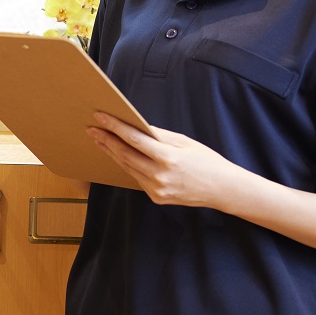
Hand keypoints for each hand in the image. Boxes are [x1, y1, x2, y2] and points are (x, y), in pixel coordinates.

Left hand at [86, 112, 239, 209]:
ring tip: (100, 140)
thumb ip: (159, 136)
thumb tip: (137, 126)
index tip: (101, 117)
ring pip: (128, 167)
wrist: (222, 190)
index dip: (115, 127)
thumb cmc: (207, 161)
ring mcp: (157, 189)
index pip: (134, 140)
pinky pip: (137, 178)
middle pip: (125, 155)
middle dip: (107, 140)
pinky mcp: (156, 197)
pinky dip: (127, 165)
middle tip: (93, 129)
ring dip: (112, 153)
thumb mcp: (185, 143)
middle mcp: (159, 176)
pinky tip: (118, 155)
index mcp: (168, 159)